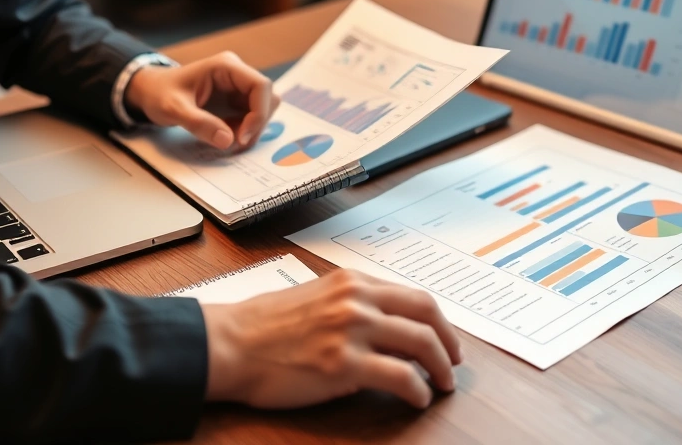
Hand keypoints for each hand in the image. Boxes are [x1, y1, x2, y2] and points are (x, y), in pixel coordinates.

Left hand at [124, 52, 279, 149]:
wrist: (150, 92)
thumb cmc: (159, 93)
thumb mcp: (173, 109)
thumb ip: (199, 123)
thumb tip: (227, 140)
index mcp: (226, 67)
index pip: (261, 86)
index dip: (259, 113)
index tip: (241, 137)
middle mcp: (237, 75)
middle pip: (267, 99)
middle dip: (256, 124)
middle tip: (235, 144)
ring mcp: (237, 88)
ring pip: (263, 109)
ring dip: (252, 129)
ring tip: (227, 141)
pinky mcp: (234, 102)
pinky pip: (251, 118)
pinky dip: (244, 132)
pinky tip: (224, 137)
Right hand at [202, 269, 462, 408]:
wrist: (229, 344)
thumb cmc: (261, 326)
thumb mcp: (313, 298)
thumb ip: (350, 306)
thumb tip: (384, 330)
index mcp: (350, 281)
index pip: (412, 296)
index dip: (438, 321)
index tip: (444, 339)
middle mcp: (356, 299)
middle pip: (426, 314)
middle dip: (449, 342)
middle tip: (452, 363)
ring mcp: (351, 330)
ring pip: (421, 344)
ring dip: (440, 368)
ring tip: (441, 385)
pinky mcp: (343, 364)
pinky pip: (401, 377)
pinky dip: (417, 390)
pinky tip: (415, 399)